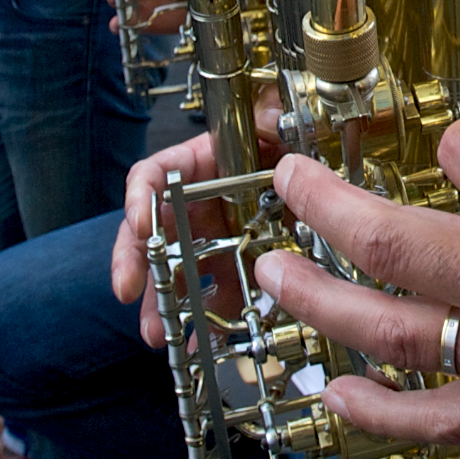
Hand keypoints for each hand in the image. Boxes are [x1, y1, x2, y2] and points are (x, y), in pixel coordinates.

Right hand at [113, 100, 287, 341]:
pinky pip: (218, 295)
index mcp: (202, 167)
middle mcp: (201, 204)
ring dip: (166, 303)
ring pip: (182, 272)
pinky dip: (210, 321)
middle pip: (155, 233)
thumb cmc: (294, 145)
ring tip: (160, 332)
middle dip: (138, 265)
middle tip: (129, 290)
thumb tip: (271, 116)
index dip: (141, 197)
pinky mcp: (239, 267)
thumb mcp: (283, 127)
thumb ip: (273, 121)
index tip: (137, 223)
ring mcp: (218, 238)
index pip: (156, 176)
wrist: (330, 178)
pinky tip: (205, 342)